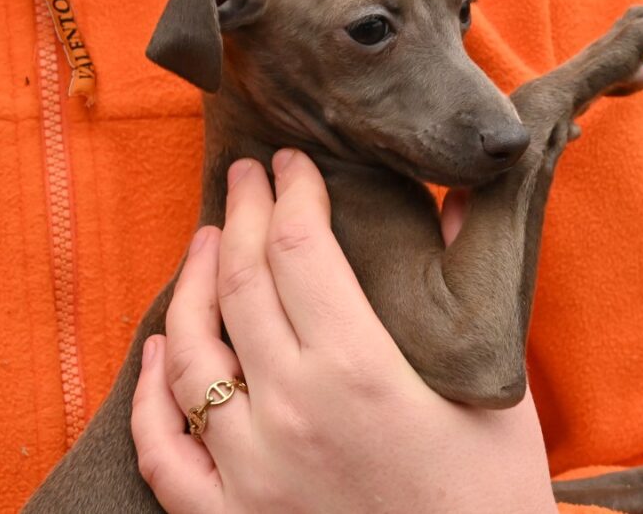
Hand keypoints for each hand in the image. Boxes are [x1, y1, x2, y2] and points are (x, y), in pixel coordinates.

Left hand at [131, 150, 556, 513]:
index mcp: (359, 371)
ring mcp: (248, 470)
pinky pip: (162, 450)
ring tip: (209, 243)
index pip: (304, 249)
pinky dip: (148, 393)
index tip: (293, 162)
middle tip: (248, 176)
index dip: (294, 192)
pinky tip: (156, 349)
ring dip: (191, 285)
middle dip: (245, 215)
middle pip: (244, 284)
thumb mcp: (495, 387)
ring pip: (190, 354)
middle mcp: (291, 411)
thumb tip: (457, 198)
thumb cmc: (491, 496)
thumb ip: (469, 284)